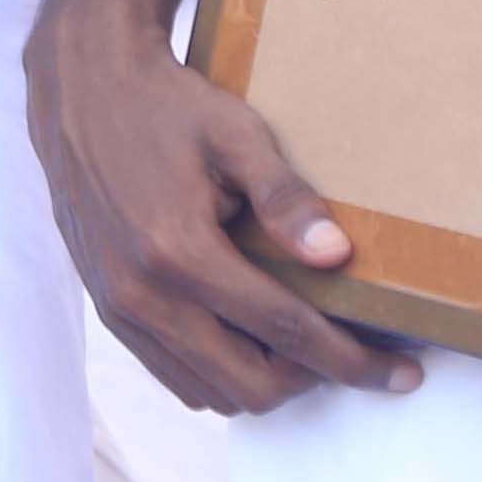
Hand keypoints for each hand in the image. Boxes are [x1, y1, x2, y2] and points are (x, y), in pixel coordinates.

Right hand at [26, 0, 416, 412]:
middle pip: (250, 385)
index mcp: (178, 250)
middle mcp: (142, 293)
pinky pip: (173, 374)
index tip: (401, 376)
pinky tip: (250, 334)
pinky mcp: (106, 308)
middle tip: (352, 351)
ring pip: (210, 392)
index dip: (351, 361)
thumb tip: (335, 255)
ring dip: (266, 381)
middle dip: (313, 380)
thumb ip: (285, 196)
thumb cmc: (163, 105)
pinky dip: (221, 371)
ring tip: (303, 343)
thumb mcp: (235, 133)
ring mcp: (118, 307)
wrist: (80, 90)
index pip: (285, 331)